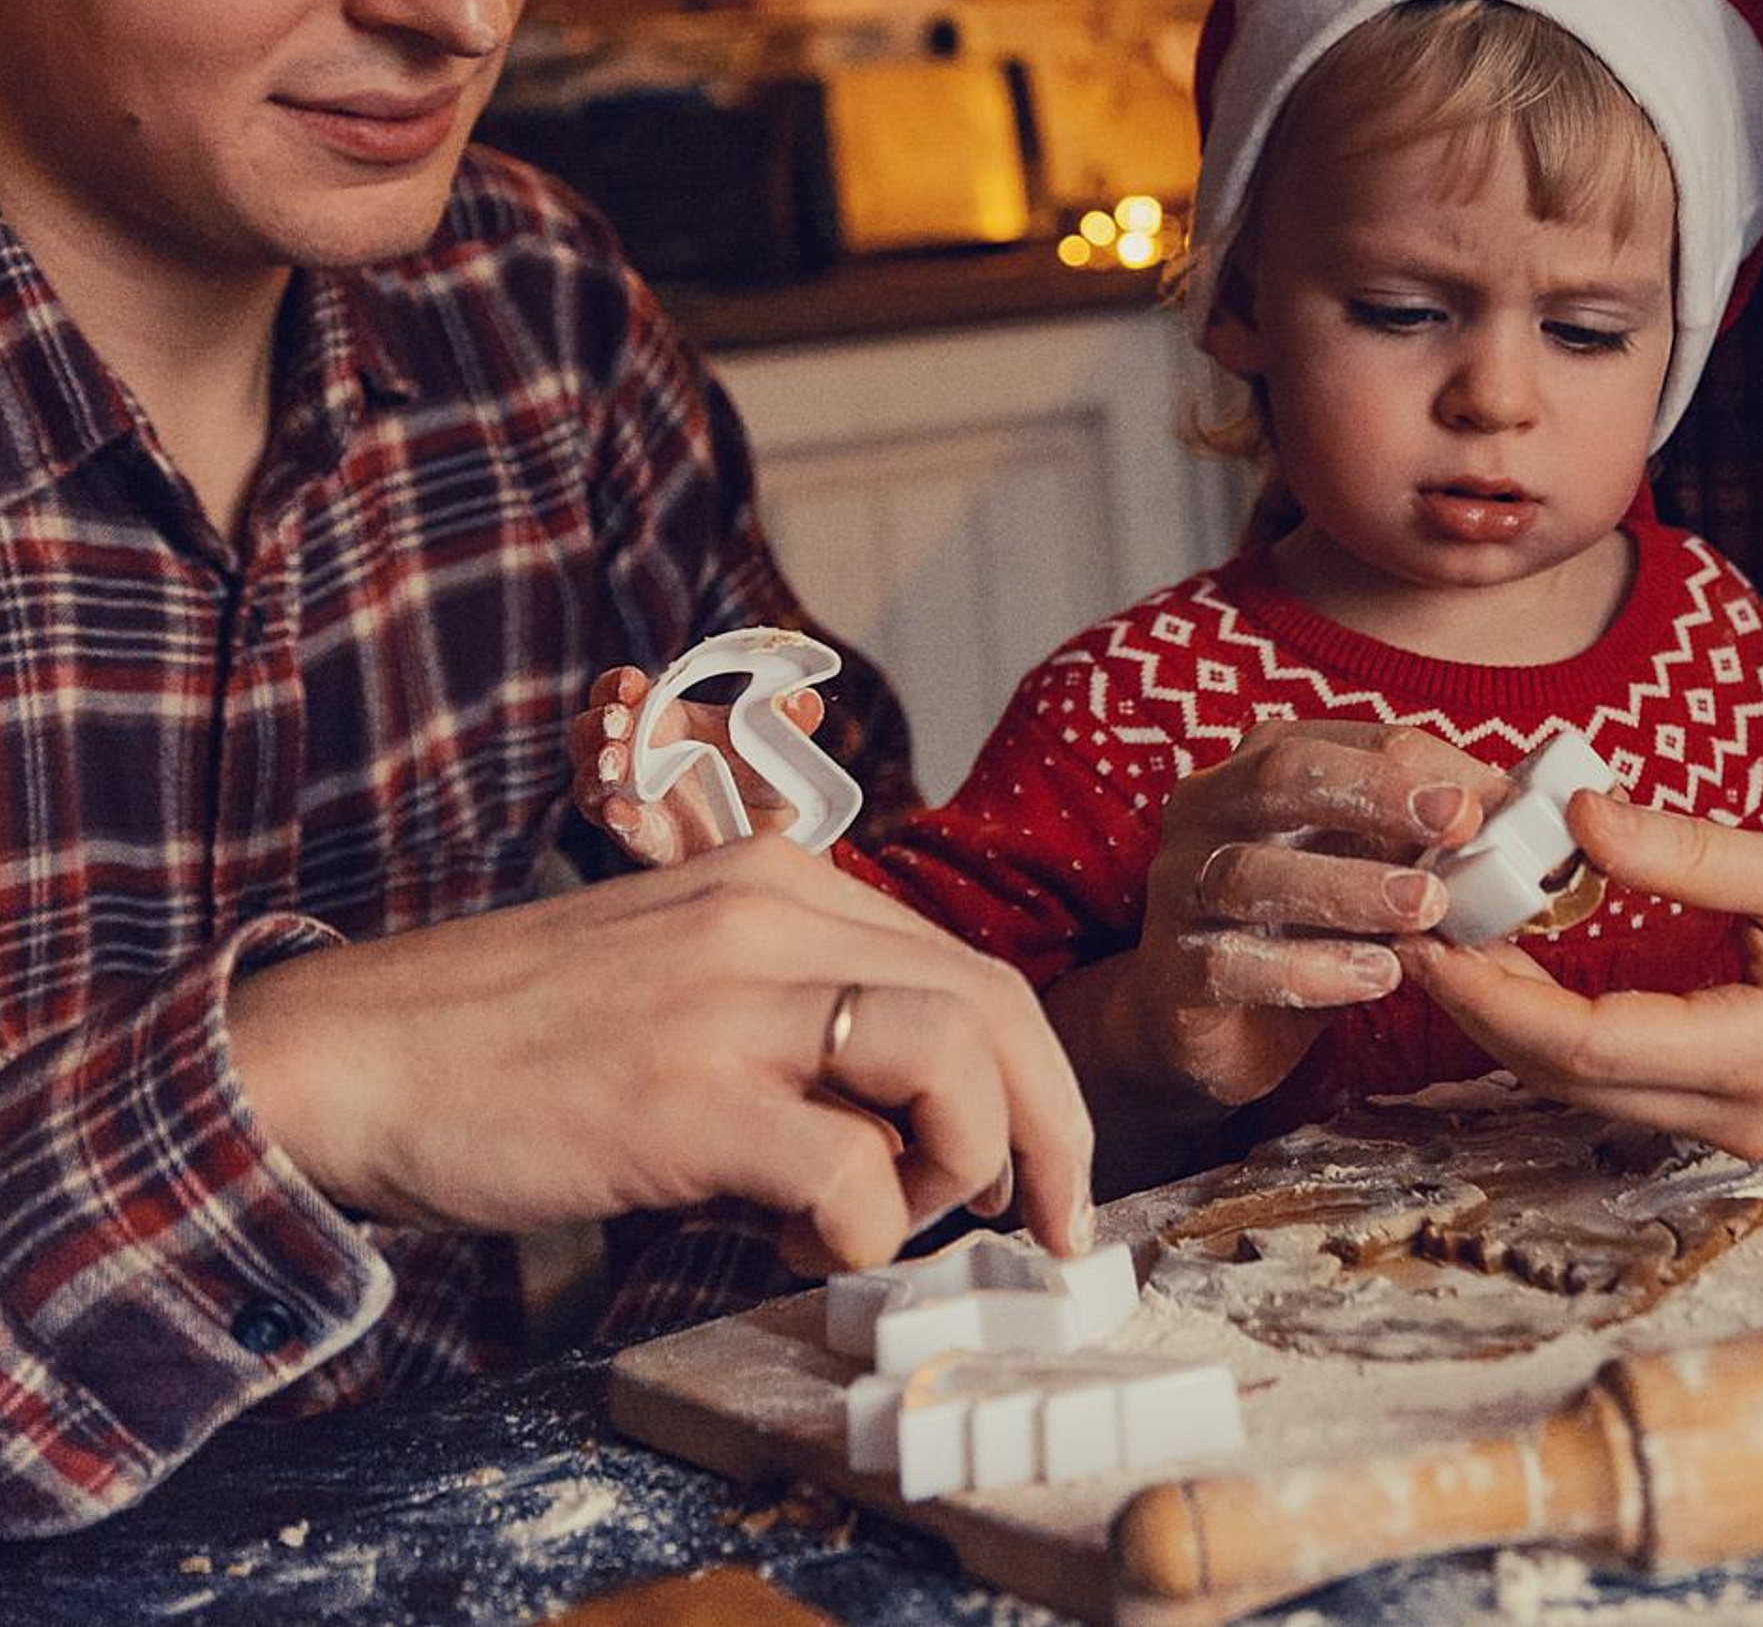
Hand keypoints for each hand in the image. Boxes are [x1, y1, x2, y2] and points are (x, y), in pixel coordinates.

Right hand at [228, 837, 1094, 1268]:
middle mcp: (773, 913)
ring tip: (890, 1217)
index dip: (1034, 1075)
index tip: (1042, 1166)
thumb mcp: (684, 978)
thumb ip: (796, 1024)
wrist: (355, 1055)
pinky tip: (796, 1240)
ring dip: (962, 1164)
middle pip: (993, 1004)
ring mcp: (731, 998)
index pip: (969, 966)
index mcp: (780, 878)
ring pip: (954, 1061)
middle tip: (1049, 1221)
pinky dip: (860, 1228)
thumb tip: (908, 1135)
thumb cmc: (516, 1038)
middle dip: (1050, 1127)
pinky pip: (850, 1168)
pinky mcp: (685, 1095)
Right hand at [571, 664, 824, 865]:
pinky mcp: (645, 840)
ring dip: (597, 772)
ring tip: (616, 767)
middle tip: (619, 724)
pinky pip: (621, 830)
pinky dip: (619, 820)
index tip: (632, 684)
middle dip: (598, 726)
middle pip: (591, 734)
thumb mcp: (775, 743)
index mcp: (661, 719)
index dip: (617, 686)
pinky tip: (624, 813)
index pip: (620, 693)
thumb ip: (788, 721)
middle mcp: (636, 757)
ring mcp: (634, 799)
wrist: (773, 835)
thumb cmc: (759, 778)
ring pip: (591, 783)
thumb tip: (803, 702)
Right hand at [1073, 720, 1511, 1118]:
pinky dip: (1309, 969)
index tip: (1496, 799)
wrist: (1214, 1022)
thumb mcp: (1369, 865)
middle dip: (1375, 793)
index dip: (1422, 766)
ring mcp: (1178, 888)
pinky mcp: (1172, 972)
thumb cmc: (1306, 922)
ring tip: (1426, 908)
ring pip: (1252, 872)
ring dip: (1349, 887)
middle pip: (1281, 776)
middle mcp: (1207, 809)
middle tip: (1459, 823)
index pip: (1344, 739)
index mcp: (1260, 763)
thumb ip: (1428, 836)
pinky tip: (1377, 978)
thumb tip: (1523, 809)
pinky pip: (1231, 962)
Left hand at [1403, 789, 1762, 1159]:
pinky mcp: (1728, 1124)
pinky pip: (1615, 1089)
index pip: (1580, 1043)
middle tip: (1415, 927)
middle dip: (1476, 1005)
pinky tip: (1525, 977)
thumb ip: (1687, 853)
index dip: (1489, 992)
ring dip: (1509, 1023)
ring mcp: (1729, 1135)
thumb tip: (1577, 815)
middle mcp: (1730, 1118)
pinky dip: (1556, 1037)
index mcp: (1753, 1057)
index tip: (1430, 932)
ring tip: (1455, 941)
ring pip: (1581, 1091)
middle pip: (1560, 1077)